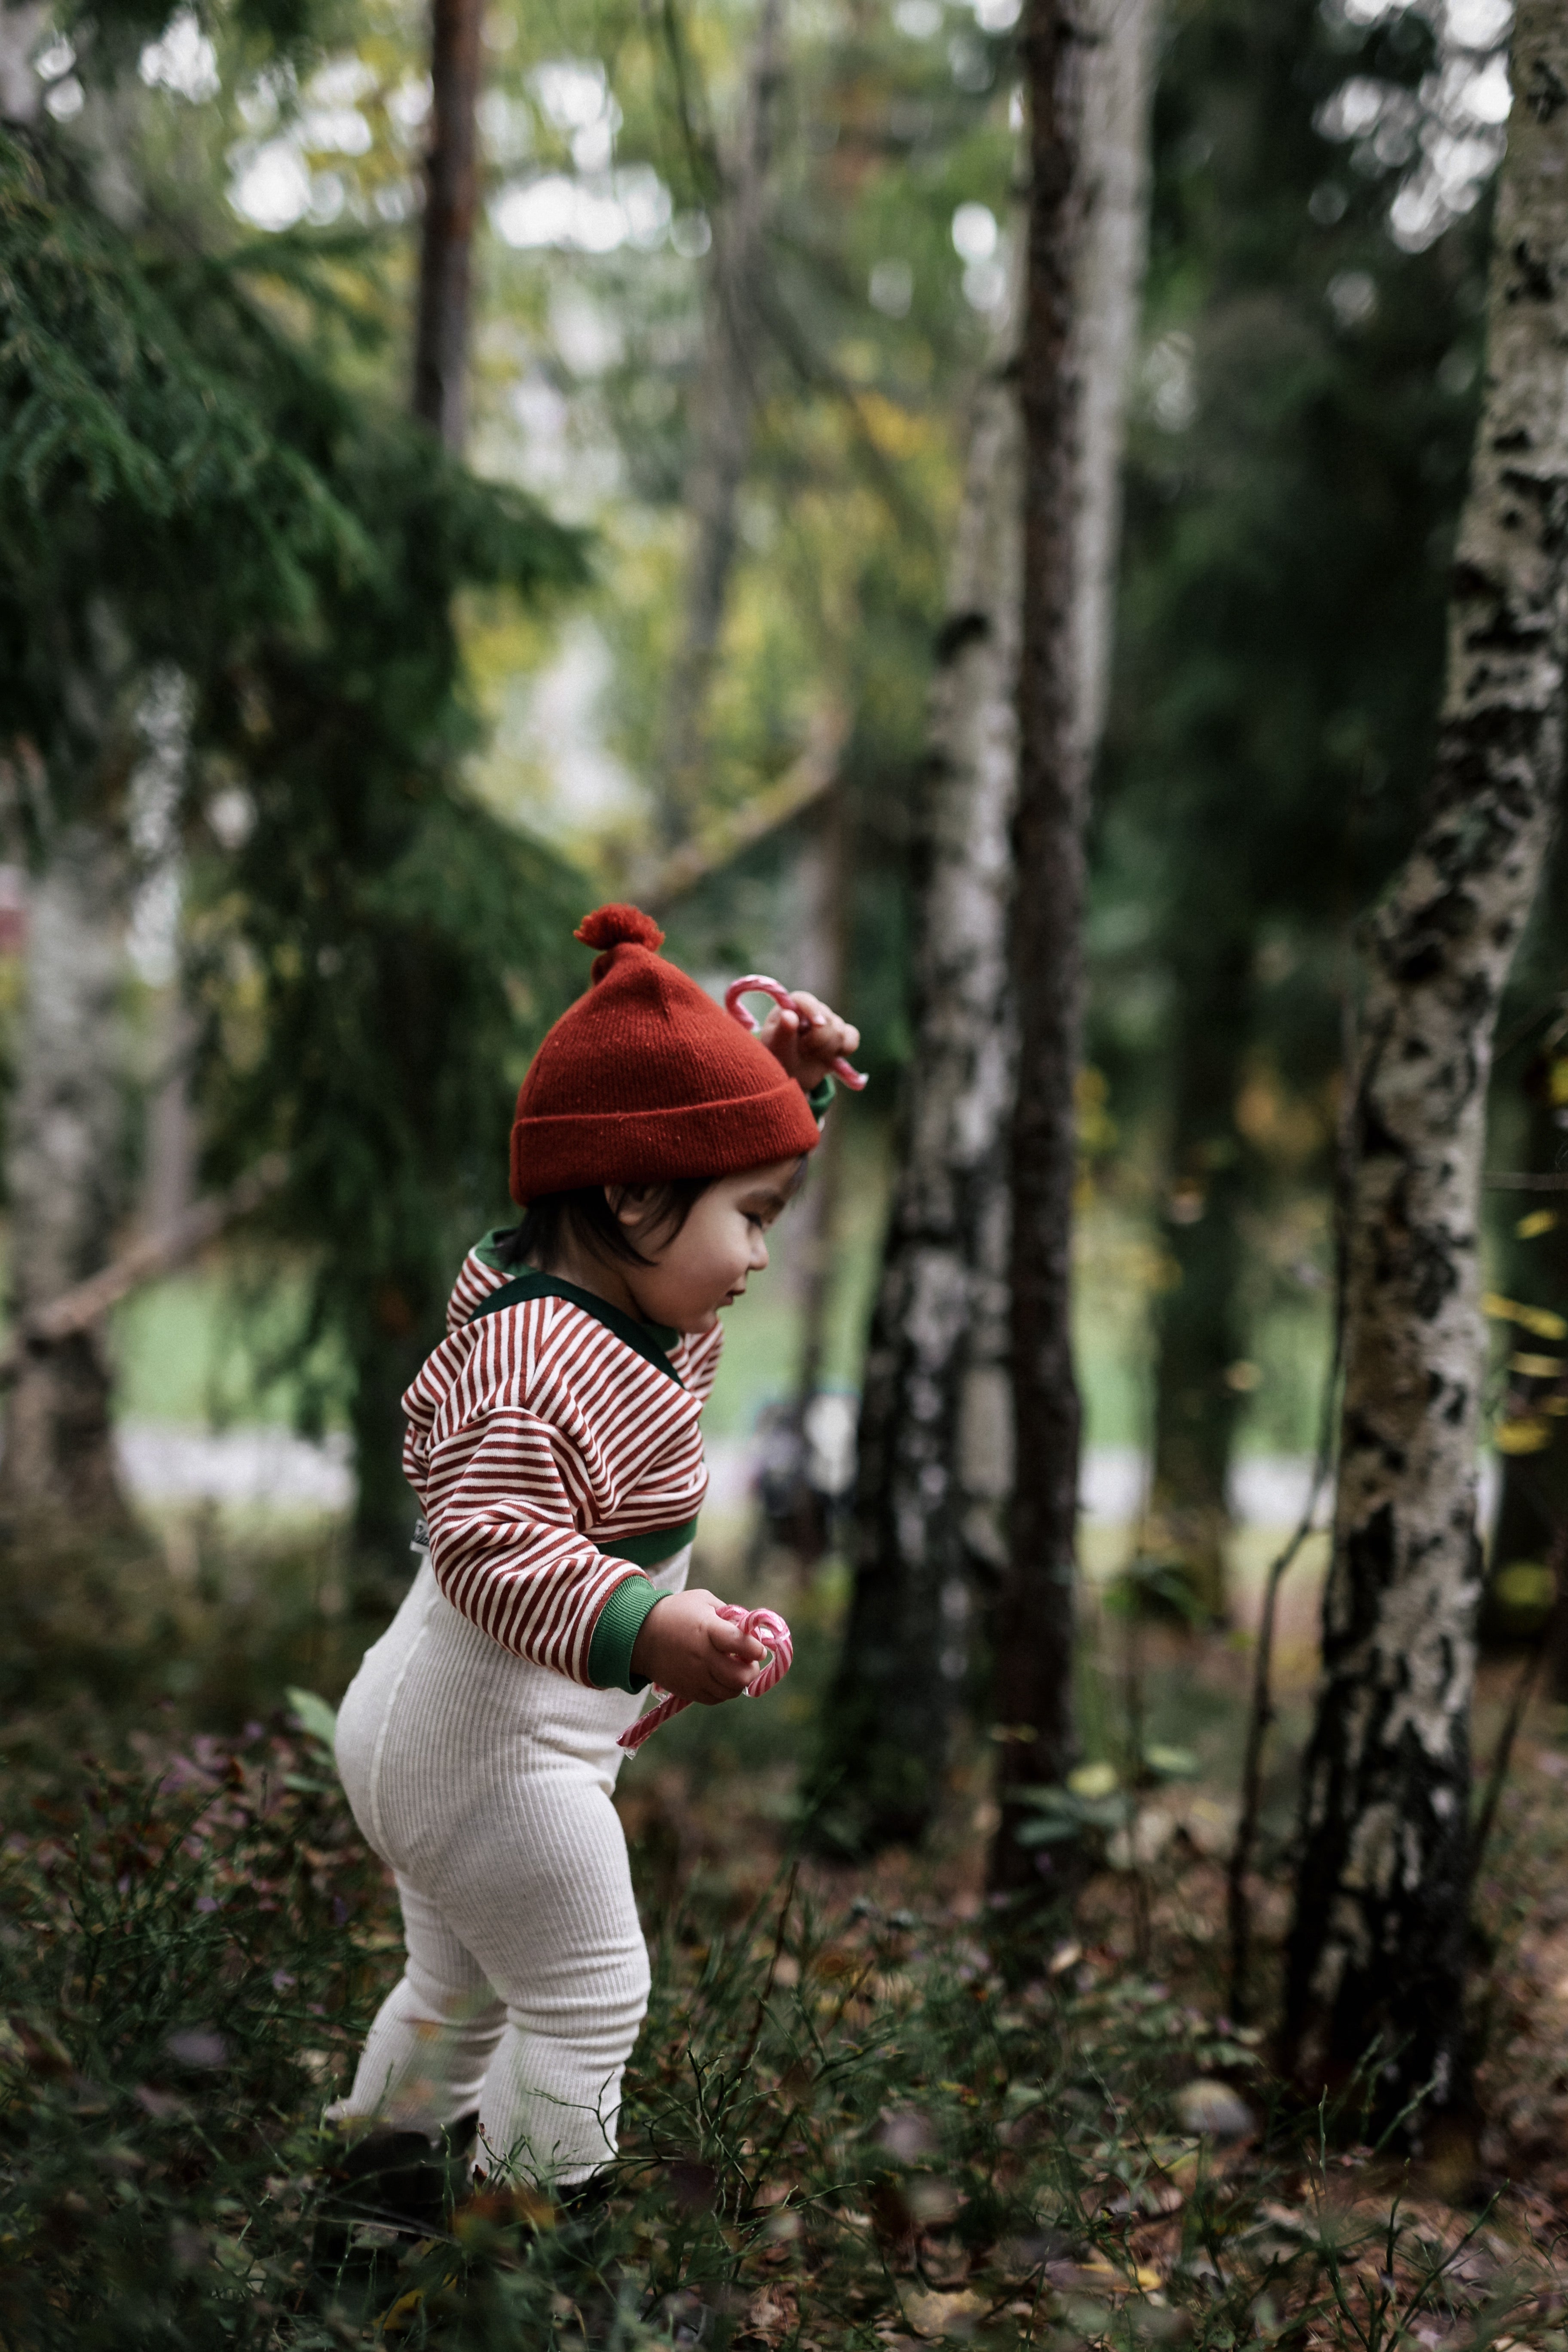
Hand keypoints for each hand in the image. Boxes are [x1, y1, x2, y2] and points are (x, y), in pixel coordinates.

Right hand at [630, 1589, 767, 1704]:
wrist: (641, 1635)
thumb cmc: (677, 1612)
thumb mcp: (704, 1601)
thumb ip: (729, 1615)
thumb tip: (752, 1631)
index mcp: (707, 1629)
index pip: (740, 1644)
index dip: (755, 1648)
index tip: (758, 1647)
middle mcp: (702, 1656)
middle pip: (740, 1676)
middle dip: (751, 1669)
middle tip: (747, 1660)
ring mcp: (694, 1677)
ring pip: (731, 1691)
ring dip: (739, 1681)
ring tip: (734, 1667)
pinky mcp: (688, 1691)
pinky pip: (716, 1698)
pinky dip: (724, 1690)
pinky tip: (720, 1676)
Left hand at [758, 990, 860, 1092]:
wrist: (790, 1075)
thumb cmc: (778, 1057)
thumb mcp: (775, 1046)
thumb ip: (782, 1031)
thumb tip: (788, 1014)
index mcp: (792, 1008)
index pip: (805, 1000)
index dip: (814, 1010)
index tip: (818, 1024)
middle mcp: (812, 1011)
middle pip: (828, 1019)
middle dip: (817, 1041)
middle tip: (802, 1052)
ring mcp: (829, 1022)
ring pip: (841, 1032)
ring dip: (826, 1050)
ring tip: (810, 1056)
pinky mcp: (841, 1036)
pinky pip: (852, 1039)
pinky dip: (844, 1050)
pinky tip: (830, 1058)